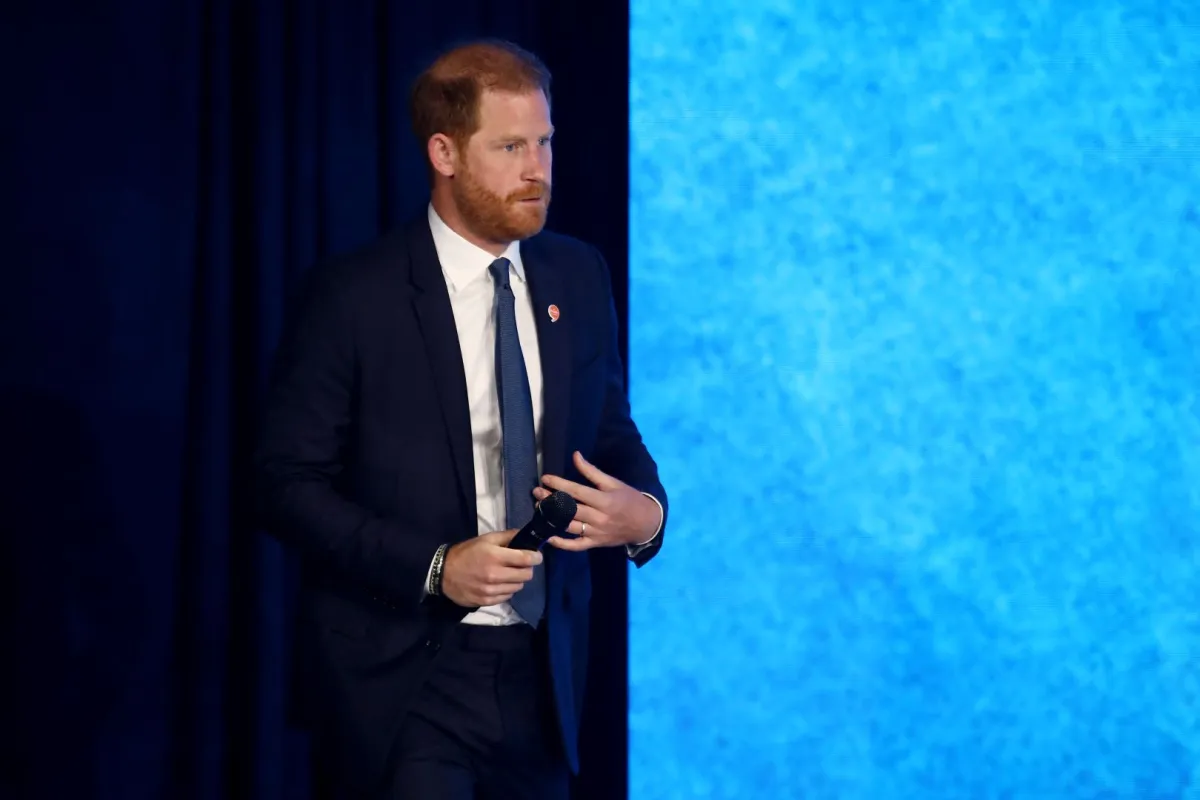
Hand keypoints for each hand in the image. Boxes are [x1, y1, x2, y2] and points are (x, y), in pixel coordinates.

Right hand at [440, 530, 542, 607]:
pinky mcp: (487, 601)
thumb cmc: (466, 552)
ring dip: (517, 580)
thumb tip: (525, 535)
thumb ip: (508, 536)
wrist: (444, 573)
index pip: (526, 559)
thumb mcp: (486, 539)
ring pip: (518, 587)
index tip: (536, 556)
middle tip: (521, 564)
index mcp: (495, 556)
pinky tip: (500, 583)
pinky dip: (508, 589)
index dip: (536, 557)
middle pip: (526, 575)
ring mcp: (491, 590)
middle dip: (527, 568)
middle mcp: (495, 575)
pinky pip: (508, 596)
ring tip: (509, 574)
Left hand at [533, 451, 660, 551]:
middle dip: (551, 500)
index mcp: (604, 500)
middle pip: (570, 509)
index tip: (545, 478)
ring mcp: (596, 532)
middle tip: (536, 492)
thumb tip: (575, 455)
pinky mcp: (595, 543)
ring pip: (570, 526)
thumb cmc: (629, 499)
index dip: (560, 485)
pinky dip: (562, 544)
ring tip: (539, 508)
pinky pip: (577, 546)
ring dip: (552, 518)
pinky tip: (550, 537)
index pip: (578, 492)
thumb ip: (592, 471)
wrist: (645, 524)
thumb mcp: (613, 483)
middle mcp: (599, 517)